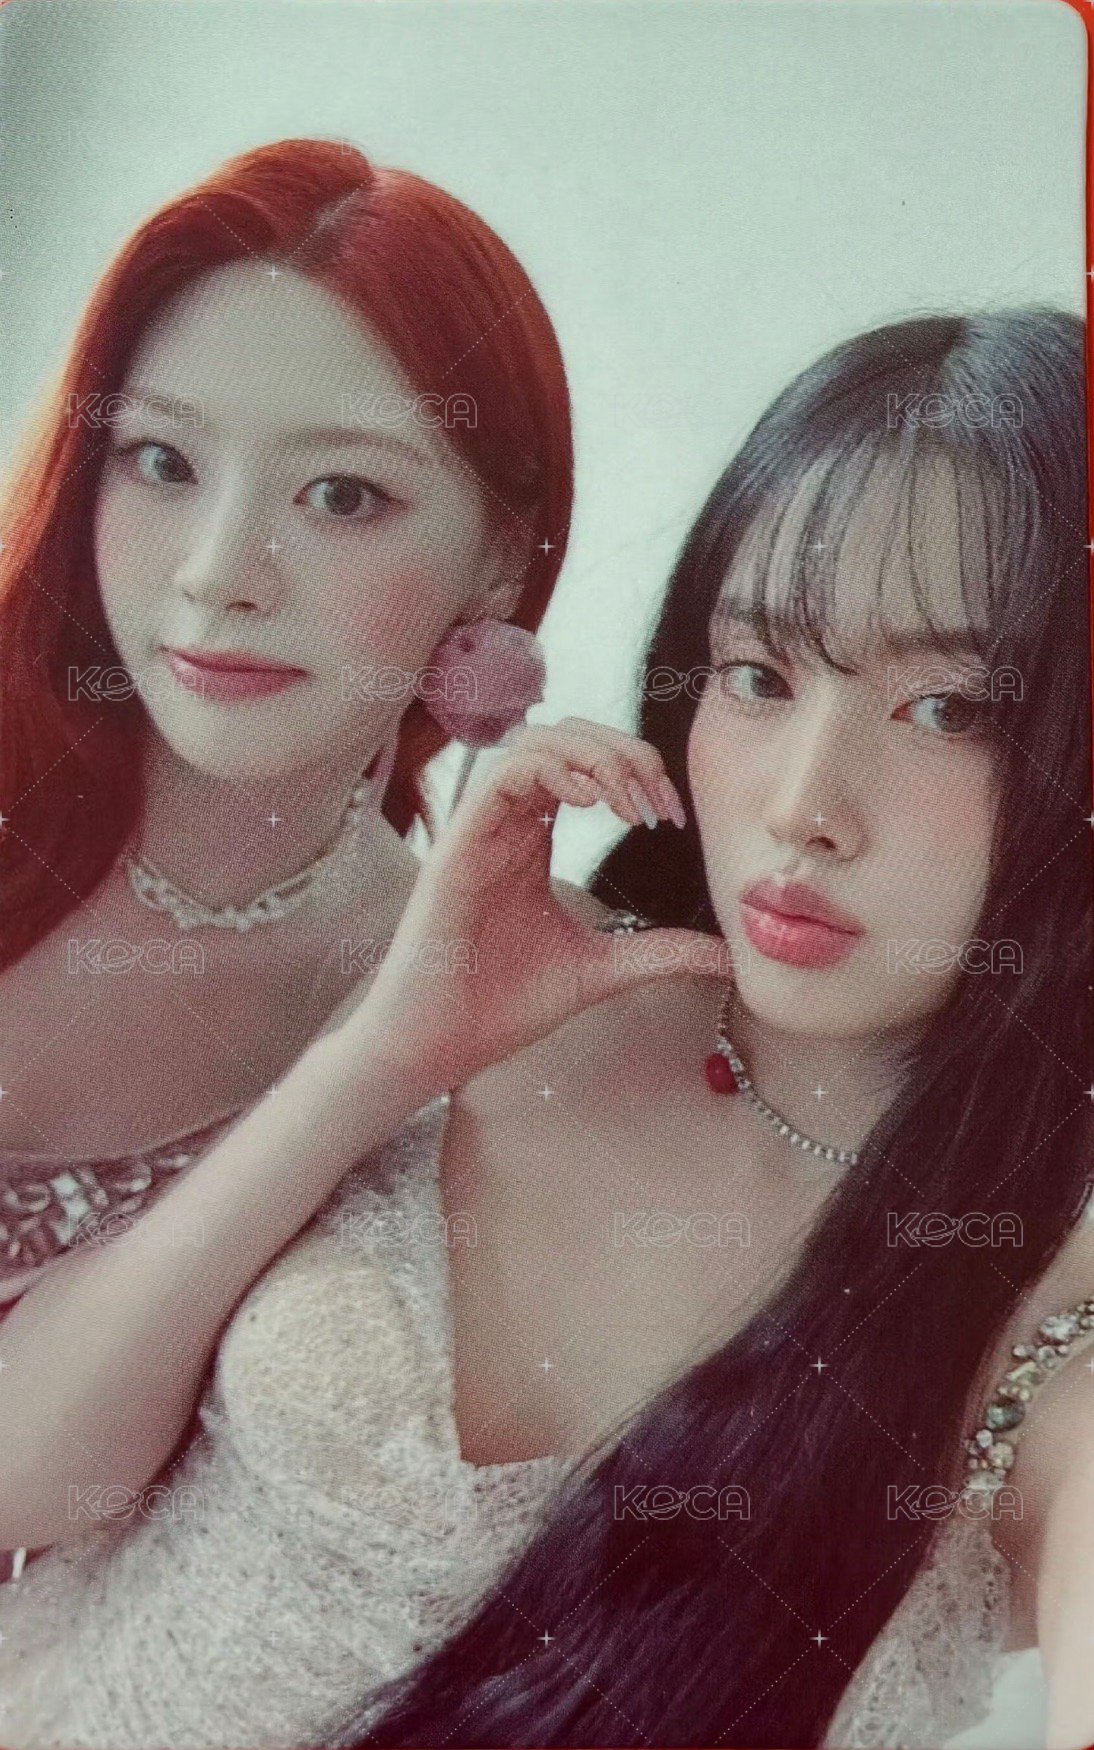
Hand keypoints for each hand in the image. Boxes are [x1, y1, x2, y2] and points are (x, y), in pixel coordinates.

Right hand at [341, 717, 728, 1091]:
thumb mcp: (600, 971)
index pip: (583, 763)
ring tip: (629, 803)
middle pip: (562, 735)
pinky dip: (552, 772)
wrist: (440, 1044)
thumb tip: (727, 958)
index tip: (671, 817)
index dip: (635, 770)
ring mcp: (481, 829)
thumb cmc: (500, 1005)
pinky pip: (502, 776)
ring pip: (534, 742)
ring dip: (593, 756)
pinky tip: (591, 803)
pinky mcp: (459, 845)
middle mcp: (507, 823)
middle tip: (658, 803)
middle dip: (621, 750)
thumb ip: (658, 953)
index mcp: (533, 839)